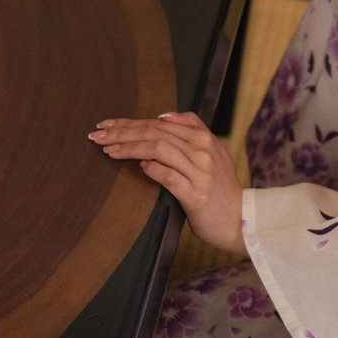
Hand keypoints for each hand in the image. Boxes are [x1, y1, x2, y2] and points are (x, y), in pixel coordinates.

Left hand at [88, 111, 246, 256]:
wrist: (239, 220)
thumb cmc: (220, 188)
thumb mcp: (213, 152)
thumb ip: (193, 131)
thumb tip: (163, 117)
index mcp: (205, 138)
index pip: (161, 124)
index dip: (132, 122)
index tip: (108, 124)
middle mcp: (203, 151)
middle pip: (156, 133)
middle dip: (123, 132)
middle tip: (98, 135)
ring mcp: (200, 173)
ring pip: (159, 149)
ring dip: (130, 147)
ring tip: (108, 150)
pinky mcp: (196, 195)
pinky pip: (168, 176)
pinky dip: (151, 168)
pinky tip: (138, 166)